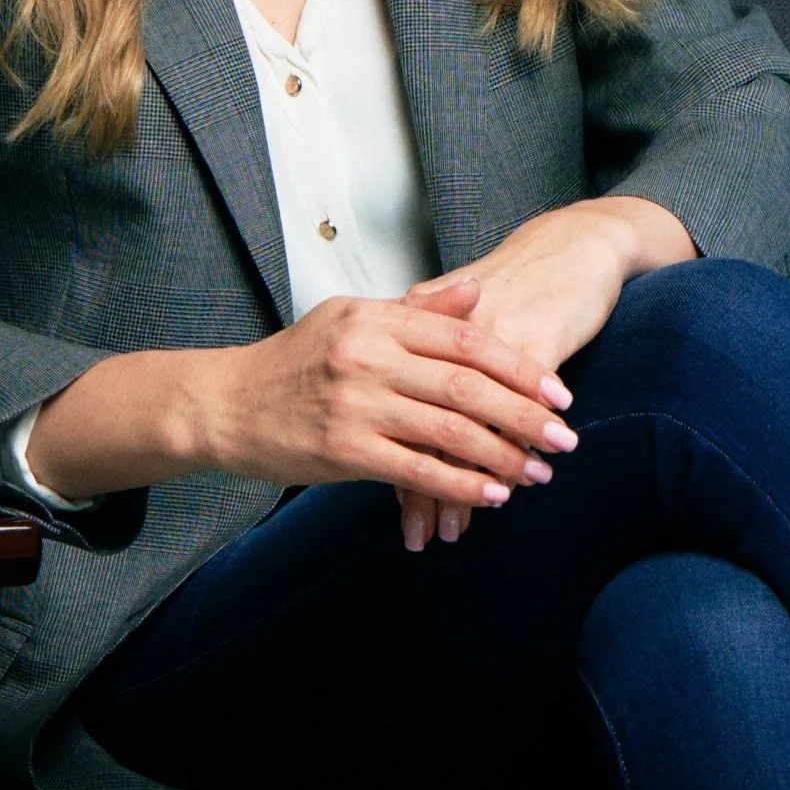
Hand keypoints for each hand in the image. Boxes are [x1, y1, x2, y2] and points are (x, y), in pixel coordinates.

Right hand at [22, 275, 577, 508]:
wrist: (225, 403)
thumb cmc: (293, 360)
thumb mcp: (352, 317)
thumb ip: (418, 311)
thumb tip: (478, 293)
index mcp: (378, 318)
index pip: (466, 339)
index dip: (518, 366)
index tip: (556, 391)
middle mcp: (370, 357)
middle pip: (466, 386)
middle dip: (523, 415)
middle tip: (564, 437)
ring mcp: (356, 405)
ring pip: (447, 431)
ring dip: (500, 456)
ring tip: (537, 471)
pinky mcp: (343, 451)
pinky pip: (415, 471)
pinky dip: (458, 485)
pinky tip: (490, 495)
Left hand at [395, 197, 692, 552]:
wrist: (576, 244)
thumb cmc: (520, 279)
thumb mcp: (463, 308)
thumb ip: (426, 349)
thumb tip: (397, 394)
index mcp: (419, 321)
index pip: (388, 400)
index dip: (382, 452)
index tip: (376, 500)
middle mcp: (446, 334)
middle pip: (418, 423)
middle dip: (417, 487)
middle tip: (418, 536)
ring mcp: (489, 343)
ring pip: (461, 429)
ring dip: (459, 489)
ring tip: (452, 533)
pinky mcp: (533, 348)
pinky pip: (511, 418)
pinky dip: (505, 460)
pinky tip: (501, 494)